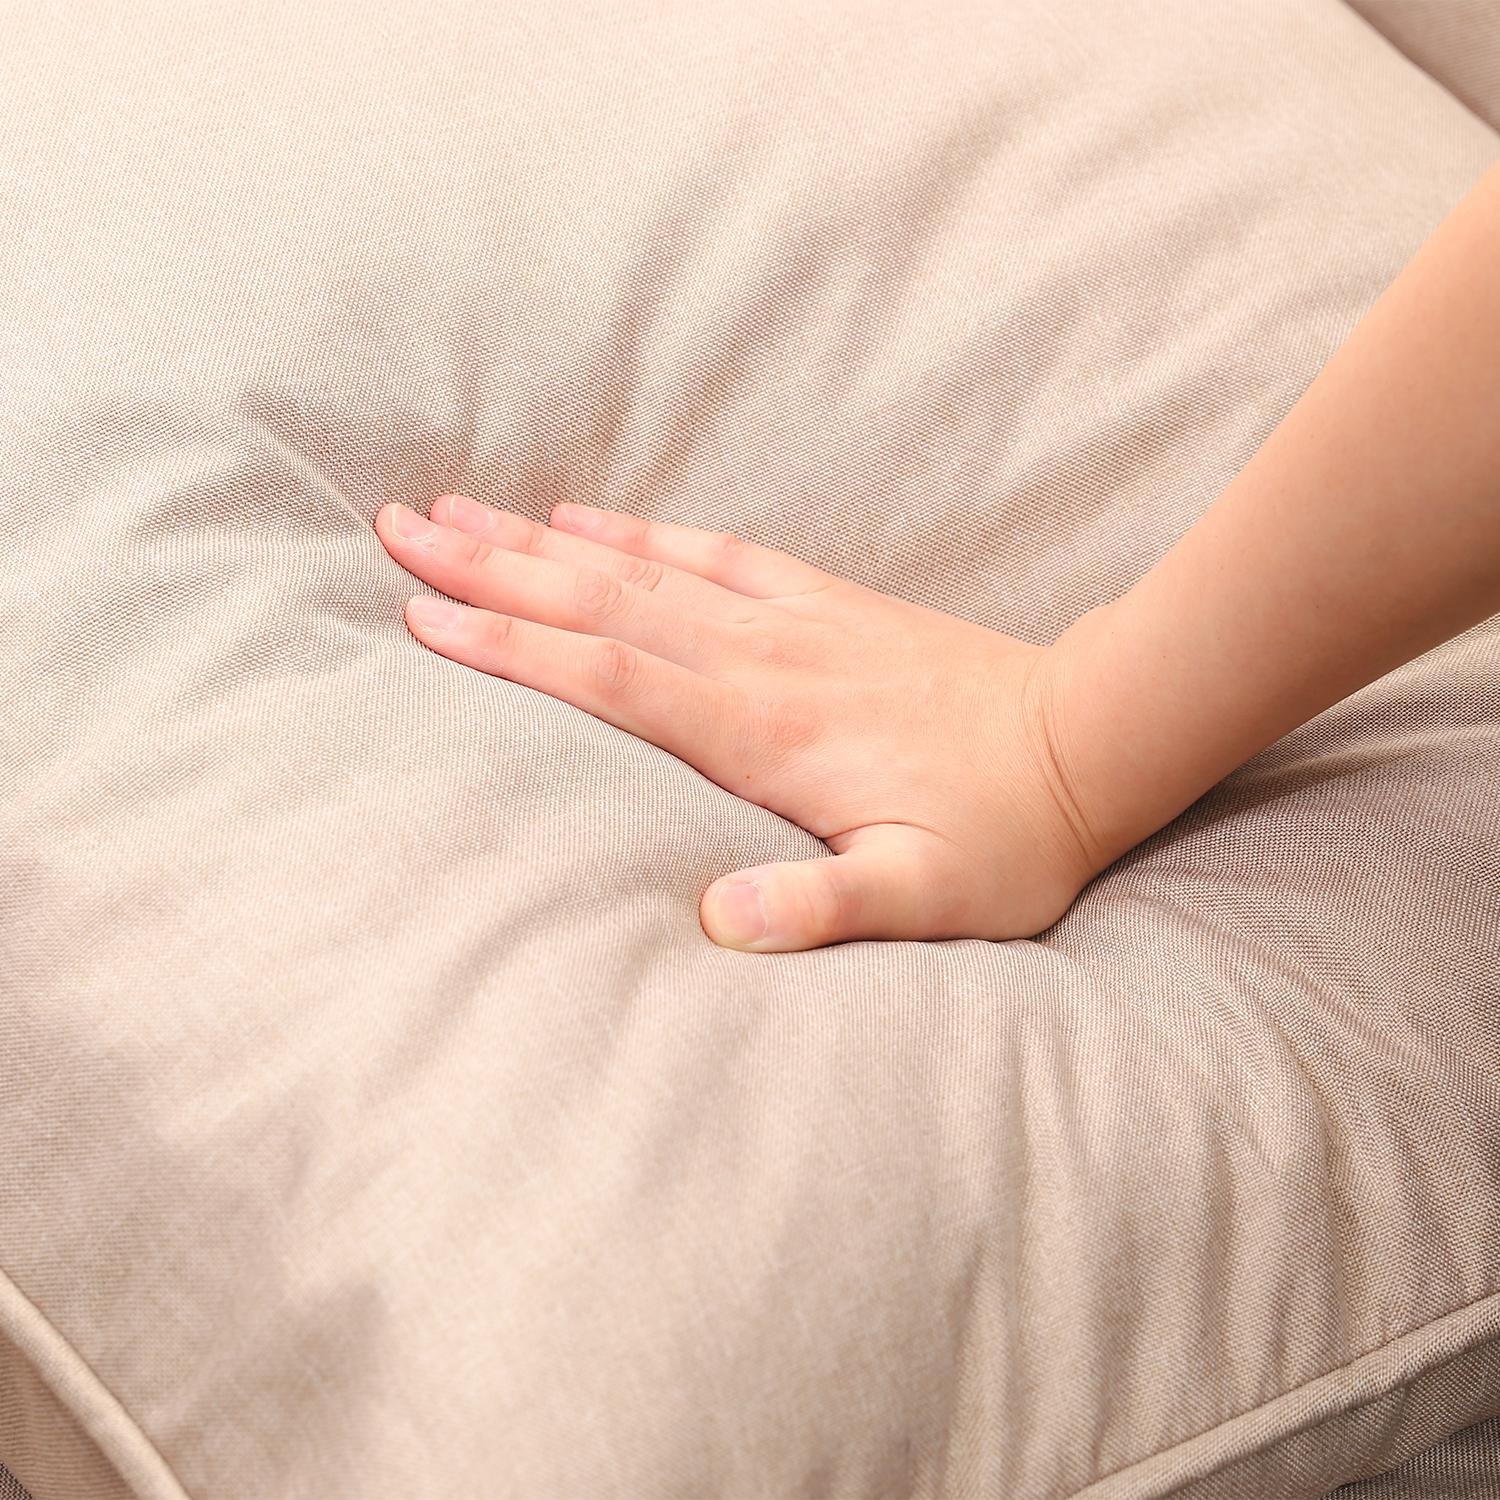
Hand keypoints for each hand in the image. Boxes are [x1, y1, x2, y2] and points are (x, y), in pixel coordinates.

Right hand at [374, 495, 1106, 950]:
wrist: (1089, 740)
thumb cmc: (1005, 835)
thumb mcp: (925, 896)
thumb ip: (824, 905)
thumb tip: (718, 920)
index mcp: (764, 733)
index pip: (611, 681)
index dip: (512, 650)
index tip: (422, 618)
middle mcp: (761, 661)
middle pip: (602, 606)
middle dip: (494, 571)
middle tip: (399, 530)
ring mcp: (791, 623)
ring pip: (642, 570)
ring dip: (545, 541)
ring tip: (461, 509)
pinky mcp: (824, 605)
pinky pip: (716, 553)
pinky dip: (645, 533)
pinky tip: (592, 518)